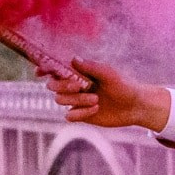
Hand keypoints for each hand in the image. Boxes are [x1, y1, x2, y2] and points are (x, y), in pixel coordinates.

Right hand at [47, 56, 172, 133]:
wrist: (134, 106)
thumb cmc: (123, 85)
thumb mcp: (109, 73)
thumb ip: (90, 67)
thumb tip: (73, 59)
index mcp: (79, 72)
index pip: (55, 69)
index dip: (44, 69)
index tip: (40, 71)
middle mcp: (74, 85)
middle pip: (52, 86)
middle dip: (63, 85)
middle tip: (80, 86)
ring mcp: (76, 101)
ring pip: (60, 101)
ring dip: (77, 100)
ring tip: (96, 100)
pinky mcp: (80, 115)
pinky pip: (69, 116)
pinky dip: (81, 113)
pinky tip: (95, 109)